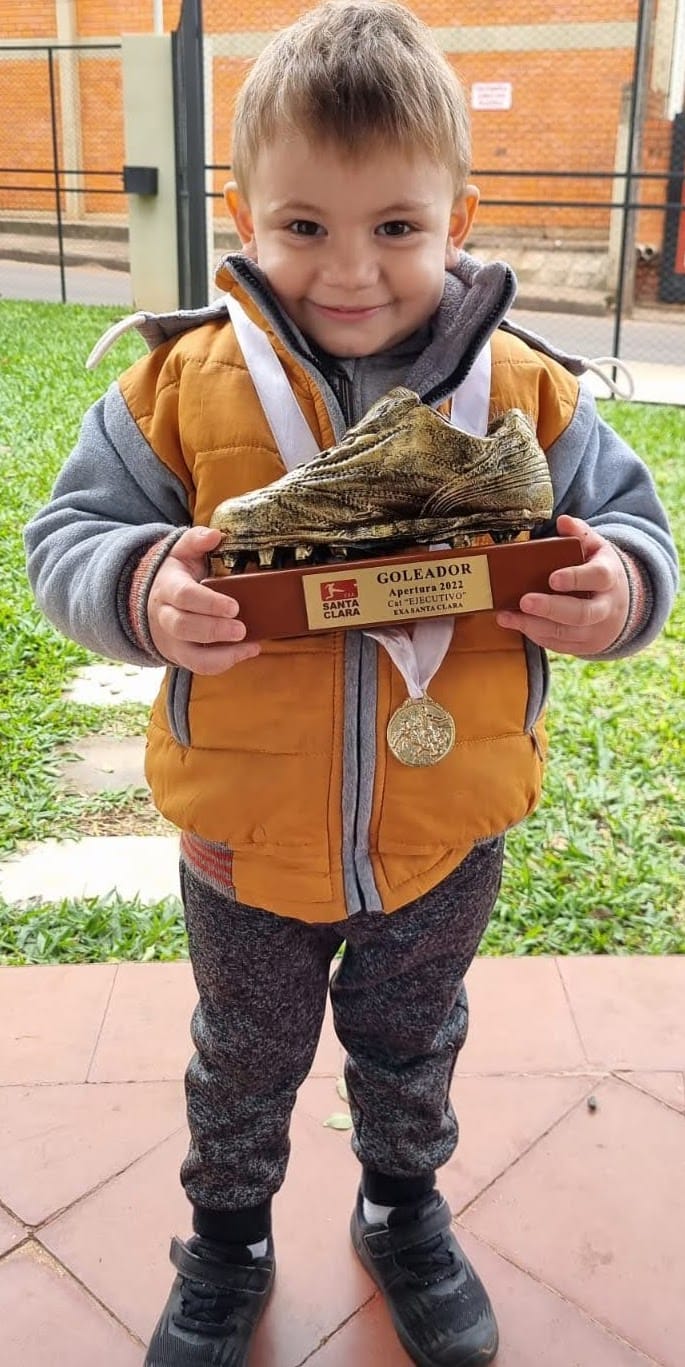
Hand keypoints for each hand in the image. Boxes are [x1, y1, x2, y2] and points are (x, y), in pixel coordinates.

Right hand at [147, 526, 260, 673]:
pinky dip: (226, 662)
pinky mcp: (182, 655)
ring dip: (221, 655)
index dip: (208, 603)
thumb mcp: (180, 552)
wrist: (151, 602)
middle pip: (183, 627)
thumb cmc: (175, 575)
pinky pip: (200, 666)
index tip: (234, 606)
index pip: (183, 596)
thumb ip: (196, 540)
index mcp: (167, 588)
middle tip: (241, 629)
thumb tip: (215, 535)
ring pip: (190, 655)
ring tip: (248, 644)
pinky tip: (250, 650)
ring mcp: (172, 640)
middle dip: (214, 630)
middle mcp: (165, 616)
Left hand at [495, 515, 629, 655]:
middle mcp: (605, 607)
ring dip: (534, 626)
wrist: (620, 605)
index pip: (598, 578)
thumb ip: (580, 534)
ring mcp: (595, 630)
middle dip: (551, 609)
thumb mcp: (596, 549)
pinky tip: (516, 623)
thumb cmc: (599, 571)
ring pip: (566, 633)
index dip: (576, 578)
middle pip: (582, 614)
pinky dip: (535, 635)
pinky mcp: (583, 646)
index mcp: (609, 578)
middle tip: (525, 601)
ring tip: (507, 616)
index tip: (552, 578)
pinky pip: (558, 644)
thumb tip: (563, 521)